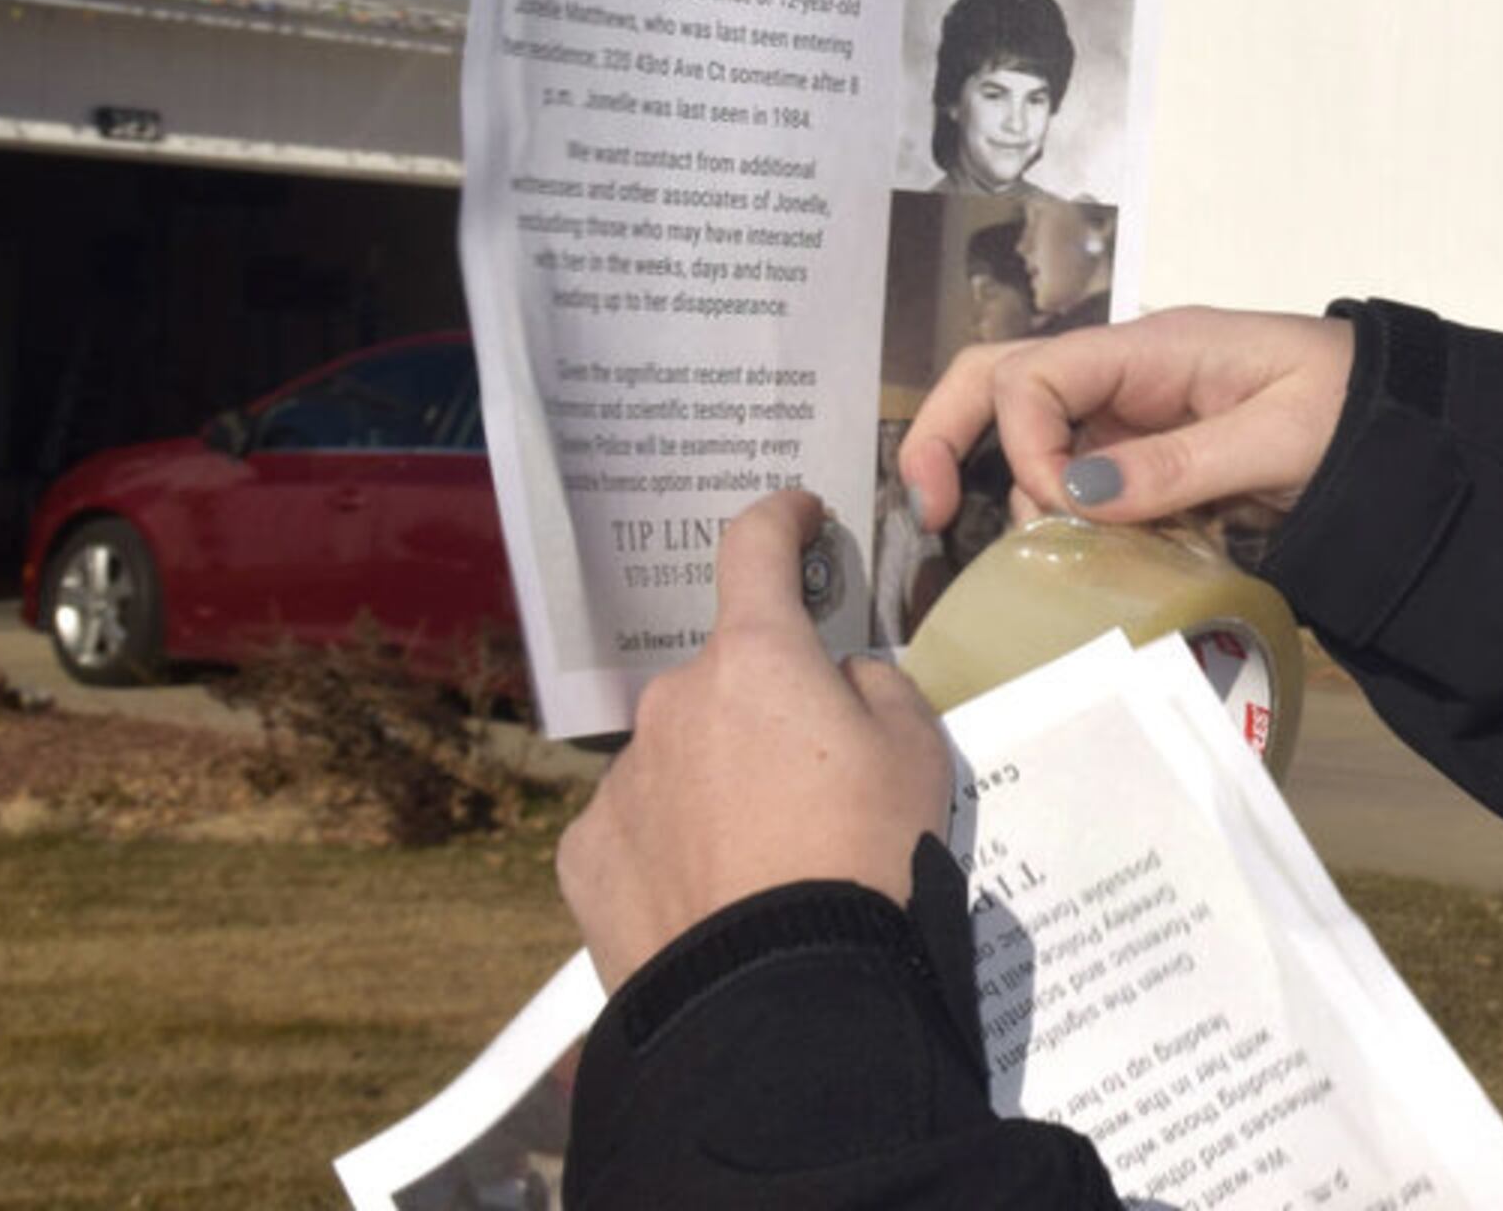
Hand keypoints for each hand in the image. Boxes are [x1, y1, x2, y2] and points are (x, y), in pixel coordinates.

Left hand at [557, 489, 950, 987]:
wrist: (781, 988)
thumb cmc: (865, 850)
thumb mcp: (917, 749)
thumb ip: (874, 688)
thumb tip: (838, 682)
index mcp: (754, 658)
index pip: (755, 549)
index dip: (779, 518)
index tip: (796, 514)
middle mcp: (671, 702)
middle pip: (724, 680)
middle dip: (763, 708)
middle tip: (814, 776)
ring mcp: (619, 781)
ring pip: (677, 756)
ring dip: (715, 780)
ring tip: (765, 856)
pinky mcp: (585, 855)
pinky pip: (637, 826)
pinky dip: (672, 843)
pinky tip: (712, 892)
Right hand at [899, 308, 1354, 536]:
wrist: (1404, 421)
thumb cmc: (1354, 409)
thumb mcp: (1276, 437)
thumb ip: (1178, 465)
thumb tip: (1076, 493)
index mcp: (1152, 349)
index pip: (1034, 374)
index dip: (1023, 443)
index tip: (1063, 508)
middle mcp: (1126, 376)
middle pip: (1000, 382)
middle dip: (945, 438)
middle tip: (928, 515)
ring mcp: (1132, 418)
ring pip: (1031, 441)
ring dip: (1021, 497)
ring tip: (1054, 557)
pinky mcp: (1147, 460)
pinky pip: (1079, 483)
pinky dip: (1067, 520)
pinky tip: (1088, 559)